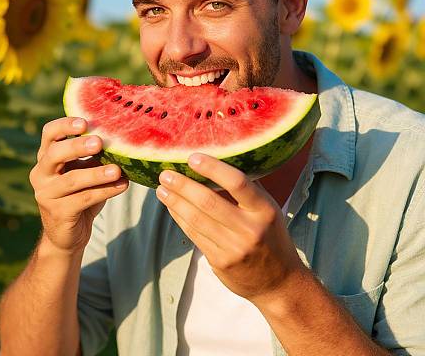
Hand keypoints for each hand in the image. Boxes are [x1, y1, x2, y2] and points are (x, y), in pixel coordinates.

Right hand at [29, 117, 128, 254]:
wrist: (68, 234)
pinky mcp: (58, 213)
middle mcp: (41, 173)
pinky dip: (105, 191)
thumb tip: (122, 136)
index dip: (64, 125)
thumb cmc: (79, 194)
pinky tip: (122, 185)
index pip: (49, 133)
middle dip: (77, 147)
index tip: (84, 123)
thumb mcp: (84, 171)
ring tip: (117, 170)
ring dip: (96, 173)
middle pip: (55, 154)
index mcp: (46, 157)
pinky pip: (83, 199)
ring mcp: (46, 194)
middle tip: (99, 142)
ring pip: (72, 180)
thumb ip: (94, 155)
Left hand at [156, 153, 305, 303]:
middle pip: (208, 202)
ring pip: (196, 219)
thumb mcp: (269, 210)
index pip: (237, 182)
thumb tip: (222, 159)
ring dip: (175, 202)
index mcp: (265, 210)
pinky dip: (179, 218)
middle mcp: (250, 229)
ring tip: (162, 189)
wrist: (279, 283)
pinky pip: (194, 235)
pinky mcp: (220, 262)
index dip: (213, 168)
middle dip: (182, 185)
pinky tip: (171, 207)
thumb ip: (249, 188)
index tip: (192, 157)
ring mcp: (234, 248)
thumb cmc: (271, 237)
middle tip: (165, 173)